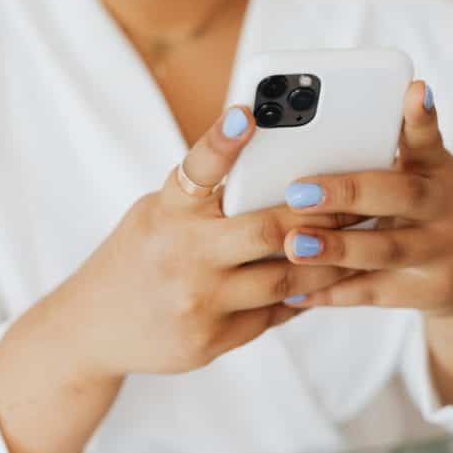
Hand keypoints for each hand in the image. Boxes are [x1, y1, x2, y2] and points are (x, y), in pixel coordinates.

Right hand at [58, 107, 355, 376]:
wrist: (92, 328)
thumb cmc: (138, 256)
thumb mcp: (158, 214)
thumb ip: (206, 198)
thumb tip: (276, 169)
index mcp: (166, 212)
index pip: (196, 169)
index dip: (222, 139)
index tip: (248, 111)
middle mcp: (181, 255)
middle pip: (267, 230)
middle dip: (320, 214)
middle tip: (359, 198)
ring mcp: (198, 302)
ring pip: (285, 279)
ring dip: (329, 260)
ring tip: (360, 242)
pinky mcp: (212, 340)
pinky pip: (275, 313)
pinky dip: (305, 294)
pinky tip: (329, 280)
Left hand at [280, 82, 452, 319]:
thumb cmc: (429, 210)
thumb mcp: (422, 174)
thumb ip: (385, 151)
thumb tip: (317, 129)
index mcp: (436, 169)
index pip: (428, 137)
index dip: (421, 115)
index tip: (414, 90)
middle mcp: (444, 207)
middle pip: (400, 195)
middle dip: (348, 193)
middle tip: (298, 192)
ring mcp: (440, 252)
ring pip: (385, 249)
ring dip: (336, 248)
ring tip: (294, 244)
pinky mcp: (427, 292)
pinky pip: (373, 292)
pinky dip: (332, 292)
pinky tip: (295, 291)